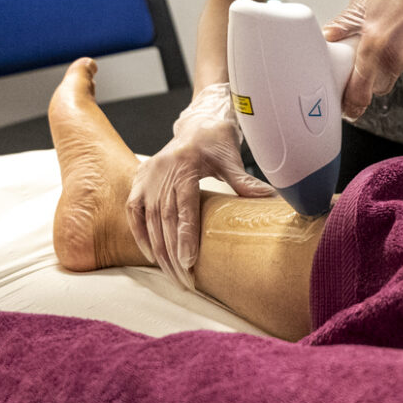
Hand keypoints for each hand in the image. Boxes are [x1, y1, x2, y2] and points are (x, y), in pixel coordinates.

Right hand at [126, 82, 273, 288]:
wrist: (197, 122)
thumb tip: (269, 199)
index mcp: (185, 164)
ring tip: (172, 275)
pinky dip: (141, 234)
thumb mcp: (231, 157)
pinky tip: (152, 255)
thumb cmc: (216, 139)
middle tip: (185, 280)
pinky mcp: (139, 180)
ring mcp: (147, 176)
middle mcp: (161, 170)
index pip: (183, 205)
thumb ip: (244, 181)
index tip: (189, 261)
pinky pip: (133, 211)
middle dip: (172, 253)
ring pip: (148, 219)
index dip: (184, 235)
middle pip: (164, 219)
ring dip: (158, 250)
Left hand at [323, 0, 402, 119]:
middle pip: (380, 84)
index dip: (353, 103)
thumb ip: (347, 22)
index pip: (360, 89)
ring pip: (402, 69)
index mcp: (374, 44)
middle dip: (375, 76)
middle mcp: (397, 56)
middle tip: (377, 52)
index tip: (351, 108)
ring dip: (399, 57)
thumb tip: (330, 35)